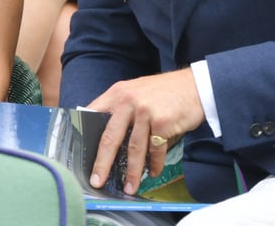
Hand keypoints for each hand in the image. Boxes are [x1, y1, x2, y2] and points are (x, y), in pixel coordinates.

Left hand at [87, 68, 204, 195]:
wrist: (194, 86)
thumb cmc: (163, 93)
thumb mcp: (136, 93)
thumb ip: (121, 110)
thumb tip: (108, 142)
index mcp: (117, 93)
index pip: (93, 115)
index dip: (84, 136)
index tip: (80, 155)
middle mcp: (128, 101)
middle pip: (110, 137)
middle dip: (102, 163)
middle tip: (97, 181)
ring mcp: (145, 111)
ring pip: (134, 148)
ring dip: (131, 172)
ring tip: (129, 188)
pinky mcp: (163, 122)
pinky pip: (155, 150)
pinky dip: (154, 164)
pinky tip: (152, 172)